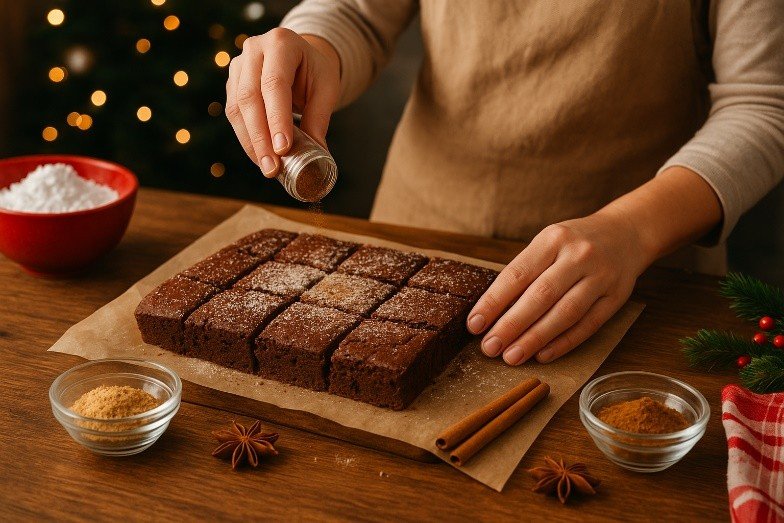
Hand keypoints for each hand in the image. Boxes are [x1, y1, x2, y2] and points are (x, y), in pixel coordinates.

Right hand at [225, 29, 340, 176]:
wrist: (299, 57)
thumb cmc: (314, 71)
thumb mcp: (326, 88)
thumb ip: (319, 118)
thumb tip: (317, 155)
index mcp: (281, 43)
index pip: (275, 84)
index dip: (277, 118)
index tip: (283, 148)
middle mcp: (254, 50)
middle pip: (250, 97)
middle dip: (261, 137)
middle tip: (272, 167)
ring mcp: (238, 66)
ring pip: (237, 108)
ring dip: (251, 142)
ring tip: (268, 167)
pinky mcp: (232, 83)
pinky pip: (234, 114)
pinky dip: (247, 138)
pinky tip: (260, 156)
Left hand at [467, 210, 651, 364]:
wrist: (627, 233)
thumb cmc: (575, 243)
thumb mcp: (548, 242)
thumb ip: (526, 271)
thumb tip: (493, 312)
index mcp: (553, 239)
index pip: (517, 274)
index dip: (493, 302)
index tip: (474, 324)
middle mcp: (578, 256)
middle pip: (540, 296)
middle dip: (511, 325)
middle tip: (490, 347)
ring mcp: (601, 277)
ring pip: (565, 313)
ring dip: (535, 339)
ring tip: (512, 356)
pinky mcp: (617, 297)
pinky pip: (588, 325)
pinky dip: (564, 343)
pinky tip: (543, 355)